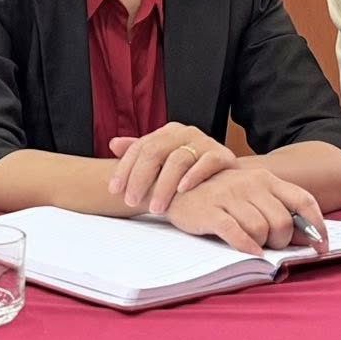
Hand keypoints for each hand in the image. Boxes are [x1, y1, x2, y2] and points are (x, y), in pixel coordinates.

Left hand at [107, 123, 237, 214]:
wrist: (227, 172)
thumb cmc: (190, 168)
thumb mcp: (163, 160)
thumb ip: (139, 152)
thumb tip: (113, 144)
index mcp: (166, 132)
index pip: (139, 148)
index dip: (125, 169)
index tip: (115, 189)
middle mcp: (184, 133)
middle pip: (155, 151)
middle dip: (140, 179)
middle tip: (132, 201)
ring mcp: (204, 142)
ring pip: (178, 159)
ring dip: (164, 185)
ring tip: (156, 207)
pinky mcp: (223, 155)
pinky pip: (207, 162)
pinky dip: (194, 175)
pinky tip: (182, 189)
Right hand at [164, 166, 325, 255]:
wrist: (173, 189)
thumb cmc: (218, 197)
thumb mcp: (249, 194)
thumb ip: (276, 209)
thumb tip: (305, 237)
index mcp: (265, 179)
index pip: (303, 200)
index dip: (317, 226)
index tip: (321, 247)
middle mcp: (250, 184)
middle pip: (283, 221)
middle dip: (282, 242)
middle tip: (271, 247)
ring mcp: (229, 196)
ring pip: (261, 229)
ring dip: (261, 245)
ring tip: (252, 245)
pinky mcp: (210, 211)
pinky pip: (237, 233)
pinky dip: (246, 247)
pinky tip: (249, 252)